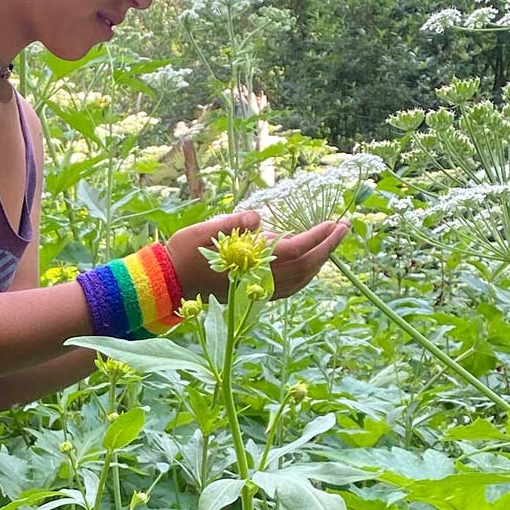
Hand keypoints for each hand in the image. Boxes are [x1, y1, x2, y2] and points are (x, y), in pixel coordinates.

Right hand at [164, 209, 349, 303]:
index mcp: (250, 261)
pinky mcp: (251, 294)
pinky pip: (289, 289)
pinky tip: (309, 267)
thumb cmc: (182, 253)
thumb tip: (258, 215)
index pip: (295, 249)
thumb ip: (234, 222)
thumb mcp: (205, 230)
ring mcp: (256, 289)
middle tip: (343, 229)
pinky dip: (304, 277)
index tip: (334, 223)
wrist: (167, 283)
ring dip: (319, 262)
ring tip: (331, 244)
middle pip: (304, 266)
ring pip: (300, 280)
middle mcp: (258, 278)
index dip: (317, 237)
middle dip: (327, 248)